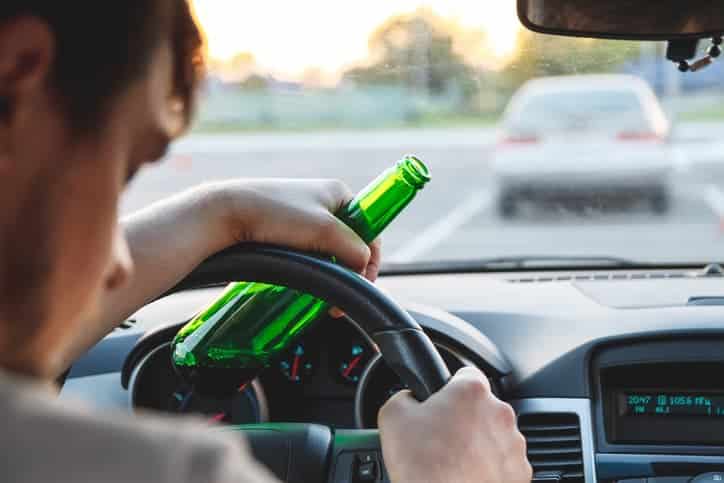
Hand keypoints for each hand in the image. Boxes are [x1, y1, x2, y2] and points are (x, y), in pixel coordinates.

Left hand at [211, 178, 380, 280]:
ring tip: (321, 295)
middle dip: (347, 271)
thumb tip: (363, 266)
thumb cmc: (275, 214)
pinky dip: (311, 270)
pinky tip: (305, 282)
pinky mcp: (284, 230)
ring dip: (329, 273)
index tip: (362, 283)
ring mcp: (303, 216)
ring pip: (328, 252)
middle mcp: (323, 202)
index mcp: (339, 193)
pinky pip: (308, 254)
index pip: (370, 229)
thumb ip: (354, 249)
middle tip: (338, 297)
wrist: (226, 213)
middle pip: (349, 244)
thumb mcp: (325, 231)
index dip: (370, 259)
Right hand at [378, 366, 531, 482]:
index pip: (466, 373)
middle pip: (482, 406)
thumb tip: (409, 398)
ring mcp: (513, 444)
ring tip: (454, 460)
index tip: (443, 402)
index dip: (451, 388)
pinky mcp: (519, 472)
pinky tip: (469, 475)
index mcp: (472, 391)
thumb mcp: (392, 416)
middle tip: (442, 437)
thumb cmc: (423, 466)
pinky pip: (504, 462)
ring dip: (479, 443)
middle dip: (465, 418)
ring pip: (495, 435)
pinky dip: (490, 467)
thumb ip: (404, 396)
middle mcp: (499, 413)